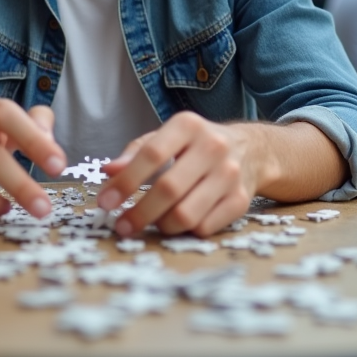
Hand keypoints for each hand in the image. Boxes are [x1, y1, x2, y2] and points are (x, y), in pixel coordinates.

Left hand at [96, 112, 256, 237]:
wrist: (251, 150)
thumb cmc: (196, 145)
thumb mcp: (166, 137)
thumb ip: (135, 152)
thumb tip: (109, 171)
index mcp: (188, 125)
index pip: (151, 154)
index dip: (125, 181)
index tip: (105, 202)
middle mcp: (213, 147)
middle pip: (169, 188)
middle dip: (139, 213)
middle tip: (122, 226)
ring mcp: (230, 174)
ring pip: (187, 214)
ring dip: (162, 226)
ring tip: (153, 223)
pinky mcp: (241, 200)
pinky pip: (205, 227)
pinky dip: (186, 231)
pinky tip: (178, 223)